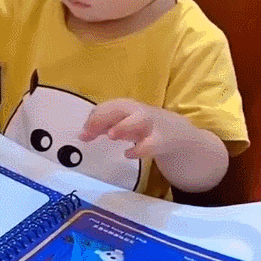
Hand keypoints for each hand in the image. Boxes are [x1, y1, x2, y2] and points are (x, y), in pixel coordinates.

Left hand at [79, 99, 193, 159]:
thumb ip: (104, 127)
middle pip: (121, 108)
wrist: (178, 134)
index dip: (94, 118)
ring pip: (139, 120)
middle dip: (104, 118)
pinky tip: (128, 154)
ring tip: (111, 136)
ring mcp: (152, 125)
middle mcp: (139, 111)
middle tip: (88, 133)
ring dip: (124, 126)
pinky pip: (151, 144)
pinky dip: (140, 149)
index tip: (82, 134)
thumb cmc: (144, 127)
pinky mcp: (162, 140)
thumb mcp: (124, 123)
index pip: (108, 106)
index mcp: (128, 107)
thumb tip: (82, 134)